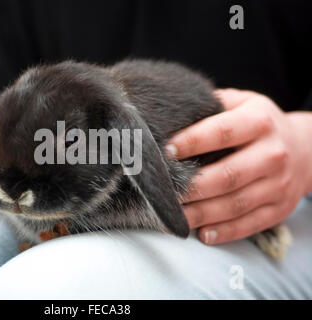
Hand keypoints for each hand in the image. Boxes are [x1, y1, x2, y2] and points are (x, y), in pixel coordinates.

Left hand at [167, 88, 311, 244]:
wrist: (305, 150)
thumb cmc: (259, 125)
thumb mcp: (243, 103)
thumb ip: (213, 105)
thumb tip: (174, 111)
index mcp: (260, 122)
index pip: (222, 132)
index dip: (192, 142)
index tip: (166, 152)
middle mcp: (272, 154)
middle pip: (228, 175)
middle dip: (192, 187)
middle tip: (163, 192)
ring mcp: (278, 184)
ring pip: (235, 204)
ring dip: (201, 214)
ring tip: (174, 217)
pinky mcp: (279, 209)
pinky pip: (250, 224)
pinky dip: (225, 232)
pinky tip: (203, 234)